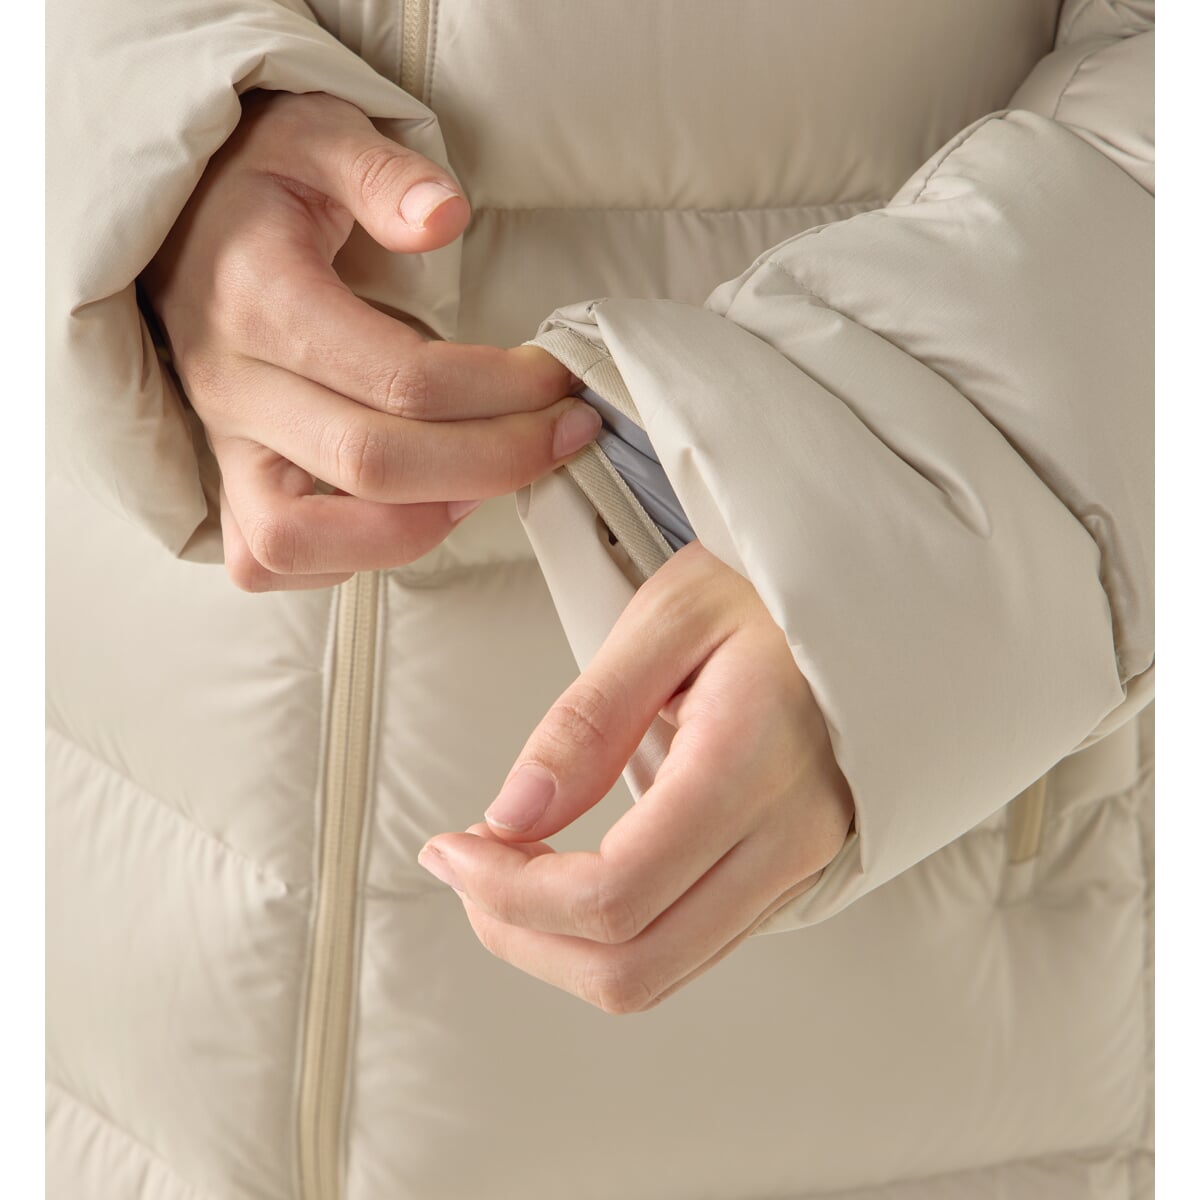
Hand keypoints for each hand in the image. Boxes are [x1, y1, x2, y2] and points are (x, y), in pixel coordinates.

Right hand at [142, 90, 595, 590]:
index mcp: (259, 297)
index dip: (502, 393)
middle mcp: (233, 384)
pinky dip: (347, 558)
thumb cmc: (265, 185)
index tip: (560, 381)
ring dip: (413, 528)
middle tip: (564, 434)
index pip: (401, 379)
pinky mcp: (227, 480)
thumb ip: (385, 173)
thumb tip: (445, 218)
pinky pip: (268, 559)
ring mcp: (222, 443)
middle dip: (494, 462)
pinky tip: (416, 511)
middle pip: (371, 465)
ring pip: (296, 539)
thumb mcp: (322, 138)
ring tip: (485, 485)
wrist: (185, 225)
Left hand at [418, 542, 854, 1012]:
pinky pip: (686, 945)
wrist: (867, 606)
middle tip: (464, 871)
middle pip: (633, 964)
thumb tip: (513, 815)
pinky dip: (608, 933)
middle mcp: (788, 835)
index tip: (454, 847)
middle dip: (521, 936)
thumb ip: (588, 719)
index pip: (618, 890)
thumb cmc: (764, 596)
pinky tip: (566, 877)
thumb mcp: (669, 618)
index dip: (513, 892)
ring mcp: (796, 865)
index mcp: (755, 761)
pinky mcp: (785, 874)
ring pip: (659, 974)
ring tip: (502, 874)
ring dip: (557, 945)